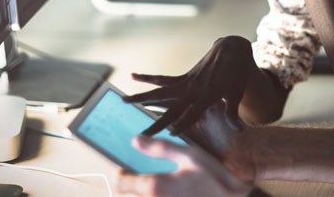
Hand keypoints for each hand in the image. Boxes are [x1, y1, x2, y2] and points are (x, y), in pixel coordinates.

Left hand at [115, 137, 253, 196]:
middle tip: (133, 178)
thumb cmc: (214, 177)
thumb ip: (160, 148)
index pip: (122, 184)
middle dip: (127, 188)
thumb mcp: (189, 155)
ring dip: (140, 194)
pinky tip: (167, 192)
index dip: (119, 175)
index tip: (122, 169)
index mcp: (154, 186)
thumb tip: (135, 141)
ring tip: (146, 186)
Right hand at [124, 36, 255, 136]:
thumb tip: (238, 130)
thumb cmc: (236, 74)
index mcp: (207, 95)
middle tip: (142, 134)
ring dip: (142, 96)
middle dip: (157, 122)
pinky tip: (133, 76)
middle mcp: (193, 89)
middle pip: (172, 108)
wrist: (231, 50)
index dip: (182, 124)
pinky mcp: (184, 77)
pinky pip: (163, 78)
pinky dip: (148, 77)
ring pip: (160, 91)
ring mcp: (186, 82)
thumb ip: (232, 113)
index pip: (193, 113)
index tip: (170, 135)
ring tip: (123, 100)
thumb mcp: (237, 93)